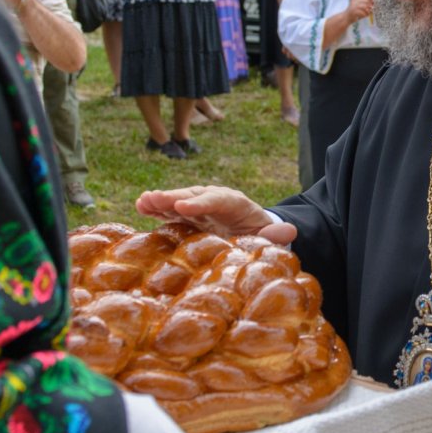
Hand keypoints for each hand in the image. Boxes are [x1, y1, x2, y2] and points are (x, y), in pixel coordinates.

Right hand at [136, 186, 297, 244]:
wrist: (251, 231)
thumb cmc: (260, 235)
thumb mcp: (269, 236)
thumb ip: (275, 234)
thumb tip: (290, 231)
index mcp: (236, 204)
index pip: (218, 200)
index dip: (201, 203)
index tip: (185, 207)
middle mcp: (215, 200)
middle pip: (194, 196)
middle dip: (174, 198)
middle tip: (154, 199)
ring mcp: (200, 206)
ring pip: (179, 201)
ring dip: (160, 200)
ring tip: (142, 201)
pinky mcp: (189, 215)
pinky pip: (172, 210)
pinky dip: (157, 208)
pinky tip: (140, 206)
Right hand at [344, 0, 373, 21]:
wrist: (347, 17)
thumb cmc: (356, 10)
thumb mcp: (361, 4)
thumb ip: (367, 2)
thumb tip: (375, 2)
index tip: (375, 1)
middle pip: (366, 1)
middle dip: (370, 5)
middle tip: (372, 9)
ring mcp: (353, 5)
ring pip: (365, 7)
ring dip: (368, 10)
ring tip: (368, 12)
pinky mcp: (353, 11)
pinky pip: (363, 12)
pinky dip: (365, 14)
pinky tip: (365, 15)